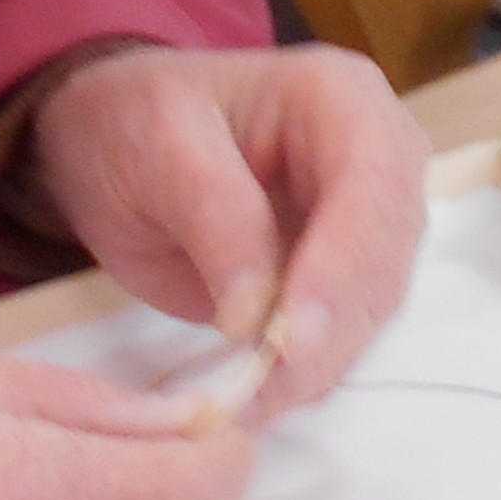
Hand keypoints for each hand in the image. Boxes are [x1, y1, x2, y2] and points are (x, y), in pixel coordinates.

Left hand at [27, 44, 430, 419]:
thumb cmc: (134, 122)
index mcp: (341, 99)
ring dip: (319, 361)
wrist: (114, 137)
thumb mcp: (156, 148)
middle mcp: (378, 157)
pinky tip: (259, 391)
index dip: (341, 268)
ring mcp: (368, 217)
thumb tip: (255, 314)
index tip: (289, 343)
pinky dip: (307, 367)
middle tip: (262, 391)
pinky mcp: (343, 270)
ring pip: (375, 304)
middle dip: (330, 331)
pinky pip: (347, 327)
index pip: (370, 188)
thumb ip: (214, 215)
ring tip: (248, 400)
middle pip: (386, 256)